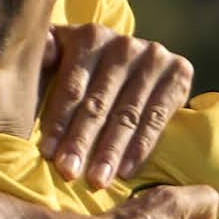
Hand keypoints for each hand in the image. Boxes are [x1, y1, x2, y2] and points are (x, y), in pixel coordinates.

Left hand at [38, 24, 194, 186]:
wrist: (136, 63)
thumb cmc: (84, 69)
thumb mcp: (59, 54)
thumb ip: (43, 54)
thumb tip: (40, 51)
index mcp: (90, 37)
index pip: (73, 87)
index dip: (59, 121)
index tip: (48, 154)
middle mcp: (123, 44)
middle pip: (99, 102)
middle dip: (82, 142)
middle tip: (69, 173)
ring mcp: (153, 57)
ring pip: (127, 114)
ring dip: (110, 152)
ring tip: (97, 181)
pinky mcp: (178, 72)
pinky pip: (156, 118)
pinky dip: (140, 148)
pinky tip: (125, 172)